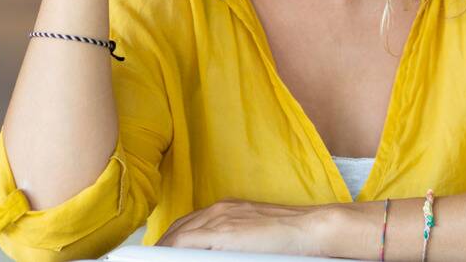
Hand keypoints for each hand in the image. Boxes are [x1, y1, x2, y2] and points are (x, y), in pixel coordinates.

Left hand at [156, 197, 338, 256]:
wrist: (310, 228)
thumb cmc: (289, 234)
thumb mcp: (254, 232)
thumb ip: (232, 239)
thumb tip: (219, 250)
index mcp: (227, 208)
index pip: (189, 223)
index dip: (173, 238)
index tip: (165, 250)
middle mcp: (219, 210)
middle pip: (179, 228)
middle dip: (163, 244)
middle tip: (155, 256)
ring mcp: (220, 219)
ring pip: (178, 235)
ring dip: (164, 248)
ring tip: (156, 258)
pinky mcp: (223, 233)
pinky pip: (186, 242)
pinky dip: (172, 250)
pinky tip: (166, 258)